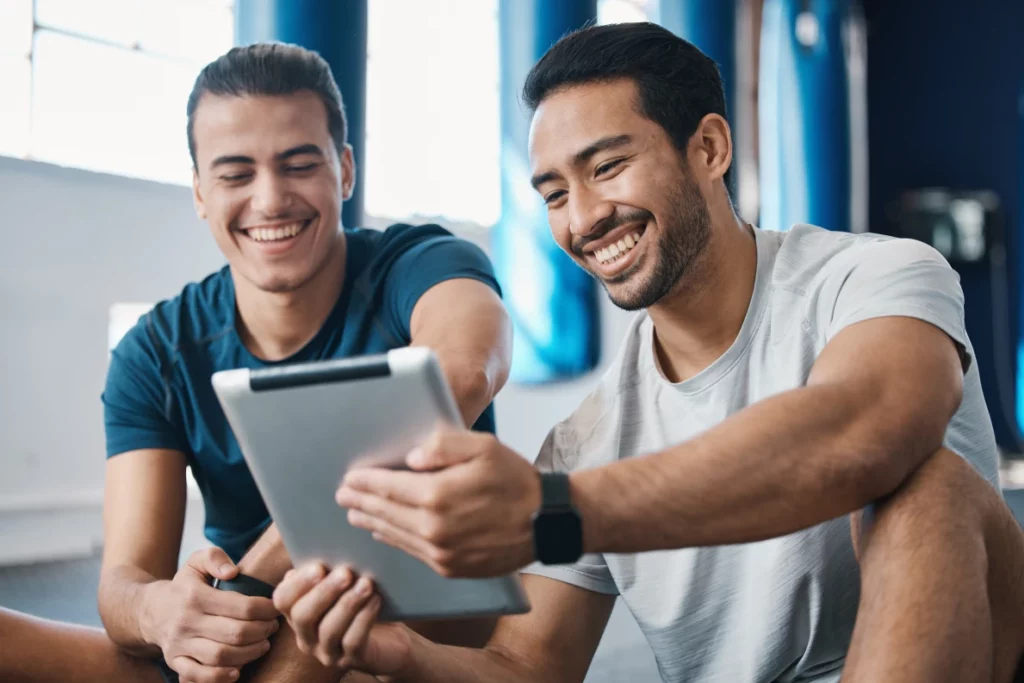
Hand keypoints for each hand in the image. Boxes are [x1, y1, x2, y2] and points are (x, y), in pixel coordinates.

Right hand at [142, 547, 280, 682]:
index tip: (275, 609)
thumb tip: (233, 572)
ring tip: (263, 644)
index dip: (266, 610)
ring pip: (221, 656)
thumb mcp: (196, 562)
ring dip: (250, 653)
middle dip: (262, 631)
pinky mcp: (175, 662)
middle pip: (236, 633)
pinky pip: (199, 676)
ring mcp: (180, 645)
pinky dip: (220, 676)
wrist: (150, 611)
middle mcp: (187, 622)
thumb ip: (215, 558)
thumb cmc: (184, 586)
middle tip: (272, 627)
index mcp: (196, 596)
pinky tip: (238, 670)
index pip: (242, 607)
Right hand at [273, 563, 412, 673]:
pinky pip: (353, 642)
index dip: (298, 584)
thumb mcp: (342, 584)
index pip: (282, 600)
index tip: (319, 566)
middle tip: (345, 572)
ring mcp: (327, 652)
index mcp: (297, 613)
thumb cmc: (359, 603)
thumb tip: (326, 542)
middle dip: (323, 592)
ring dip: (348, 603)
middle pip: (302, 616)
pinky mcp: (351, 661)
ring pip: (329, 630)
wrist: (389, 639)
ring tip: (366, 584)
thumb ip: (328, 569)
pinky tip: (375, 601)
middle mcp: (306, 636)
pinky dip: (364, 619)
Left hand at [336, 427, 540, 576]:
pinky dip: (393, 540)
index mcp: (438, 495)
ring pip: (395, 534)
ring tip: (355, 513)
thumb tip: (410, 457)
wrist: (547, 522)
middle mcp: (434, 528)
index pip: (388, 487)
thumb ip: (443, 445)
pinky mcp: (451, 567)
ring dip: (371, 522)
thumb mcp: (483, 447)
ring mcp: (441, 552)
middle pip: (385, 512)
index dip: (366, 481)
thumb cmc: (515, 479)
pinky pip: (412, 552)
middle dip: (361, 501)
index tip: (349, 477)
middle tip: (343, 494)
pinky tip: (384, 532)